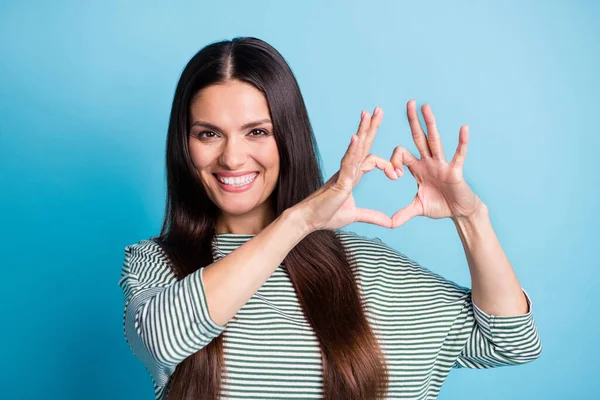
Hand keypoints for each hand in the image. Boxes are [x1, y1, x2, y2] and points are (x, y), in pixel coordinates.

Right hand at [294, 107, 399, 231]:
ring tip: (368, 113)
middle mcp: (348, 171)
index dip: (388, 165)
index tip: (397, 175)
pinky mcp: (339, 181)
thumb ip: (373, 216)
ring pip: (356, 148)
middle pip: (363, 144)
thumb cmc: (326, 215)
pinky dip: (353, 150)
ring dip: (362, 130)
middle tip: (378, 109)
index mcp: (352, 176)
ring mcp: (343, 174)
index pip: (372, 159)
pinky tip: (357, 137)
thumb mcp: (356, 215)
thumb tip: (390, 223)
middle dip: (371, 126)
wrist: (309, 220)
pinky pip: (348, 163)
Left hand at [390, 100, 482, 227]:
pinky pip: (458, 154)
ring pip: (434, 140)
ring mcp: (442, 164)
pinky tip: (463, 128)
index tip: (394, 176)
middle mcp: (429, 161)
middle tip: (409, 103)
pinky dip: (461, 142)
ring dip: (430, 124)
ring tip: (426, 107)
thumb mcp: (418, 208)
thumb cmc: (440, 205)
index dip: (394, 161)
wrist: (459, 212)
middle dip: (413, 121)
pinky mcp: (455, 170)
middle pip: (419, 137)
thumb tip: (388, 223)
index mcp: (417, 168)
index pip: (401, 154)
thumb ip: (403, 214)